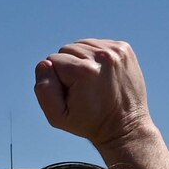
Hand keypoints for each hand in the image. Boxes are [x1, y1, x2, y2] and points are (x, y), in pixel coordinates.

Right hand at [34, 39, 155, 150]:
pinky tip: (100, 73)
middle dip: (68, 67)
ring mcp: (116, 50)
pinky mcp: (124, 48)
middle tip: (81, 88)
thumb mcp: (57, 117)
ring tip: (90, 80)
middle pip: (67, 49)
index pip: (52, 60)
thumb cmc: (88, 122)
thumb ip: (44, 90)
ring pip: (81, 45)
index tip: (70, 94)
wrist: (124, 124)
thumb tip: (44, 64)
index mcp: (84, 72)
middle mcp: (102, 56)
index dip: (57, 79)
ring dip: (81, 60)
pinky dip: (95, 56)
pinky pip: (97, 44)